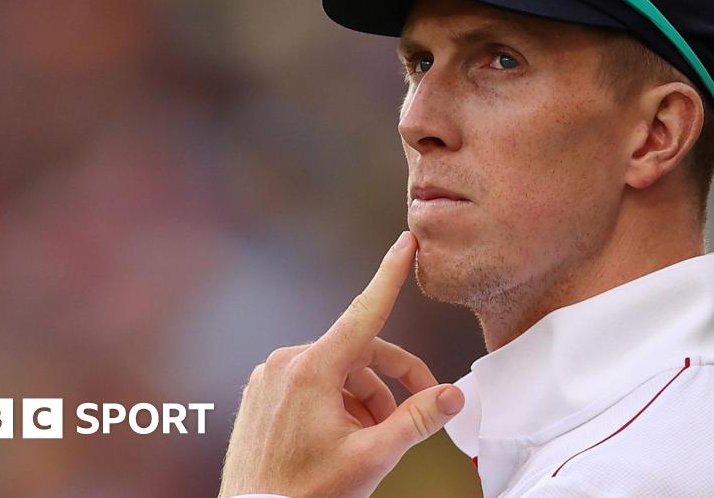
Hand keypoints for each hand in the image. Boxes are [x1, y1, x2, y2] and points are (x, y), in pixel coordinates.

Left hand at [217, 231, 464, 497]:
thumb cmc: (307, 495)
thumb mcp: (372, 458)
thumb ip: (417, 420)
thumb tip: (453, 395)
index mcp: (312, 369)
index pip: (364, 311)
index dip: (390, 275)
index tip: (405, 242)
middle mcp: (286, 364)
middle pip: (359, 353)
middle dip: (392, 381)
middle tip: (419, 409)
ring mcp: (269, 379)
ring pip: (336, 372)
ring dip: (366, 398)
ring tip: (375, 438)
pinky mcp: (260, 396)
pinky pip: (311, 384)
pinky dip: (337, 403)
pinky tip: (344, 436)